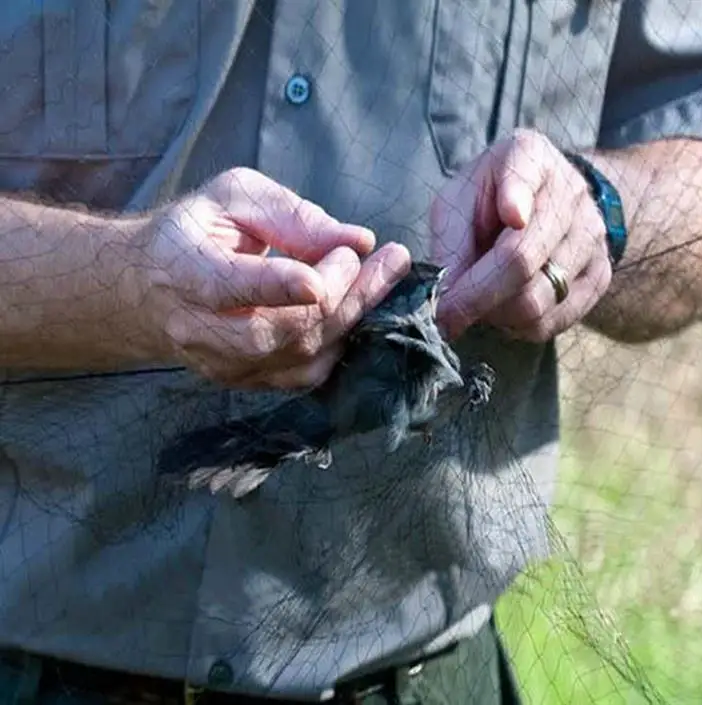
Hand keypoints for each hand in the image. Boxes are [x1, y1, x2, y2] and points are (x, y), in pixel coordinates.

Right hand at [122, 167, 410, 387]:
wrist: (146, 290)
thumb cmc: (196, 231)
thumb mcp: (233, 196)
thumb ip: (291, 215)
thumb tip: (357, 241)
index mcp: (185, 272)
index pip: (229, 286)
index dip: (280, 284)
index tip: (335, 265)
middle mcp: (200, 330)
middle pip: (282, 330)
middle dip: (344, 295)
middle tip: (390, 259)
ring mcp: (224, 365)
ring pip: (302, 357)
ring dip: (354, 317)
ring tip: (385, 277)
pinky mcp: (246, 383)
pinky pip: (307, 375)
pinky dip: (342, 342)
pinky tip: (358, 307)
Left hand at [430, 130, 612, 341]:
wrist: (544, 207)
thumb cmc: (488, 203)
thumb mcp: (457, 203)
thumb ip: (449, 242)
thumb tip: (446, 296)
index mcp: (530, 157)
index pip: (525, 176)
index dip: (518, 196)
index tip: (512, 216)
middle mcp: (570, 192)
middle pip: (522, 259)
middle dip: (473, 297)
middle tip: (446, 313)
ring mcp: (591, 236)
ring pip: (536, 300)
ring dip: (495, 315)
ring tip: (479, 304)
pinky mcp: (599, 275)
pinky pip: (552, 321)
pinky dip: (518, 327)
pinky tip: (505, 310)